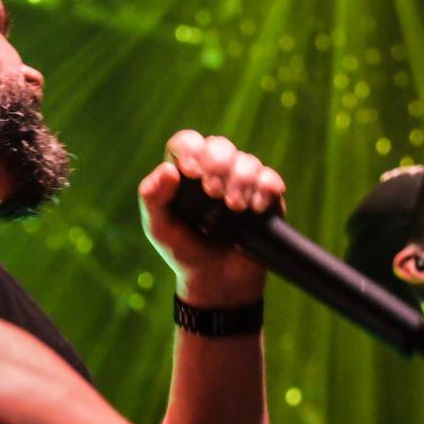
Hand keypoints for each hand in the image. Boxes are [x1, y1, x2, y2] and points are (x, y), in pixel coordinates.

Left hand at [139, 130, 285, 304]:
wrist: (217, 282)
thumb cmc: (183, 252)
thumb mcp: (158, 228)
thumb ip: (152, 199)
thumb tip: (168, 170)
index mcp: (185, 173)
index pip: (188, 141)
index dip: (191, 149)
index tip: (192, 173)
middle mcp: (214, 172)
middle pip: (220, 146)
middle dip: (218, 165)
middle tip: (214, 193)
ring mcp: (241, 183)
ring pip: (247, 161)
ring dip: (241, 180)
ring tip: (235, 208)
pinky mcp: (265, 198)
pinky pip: (270, 178)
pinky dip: (265, 188)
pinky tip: (255, 208)